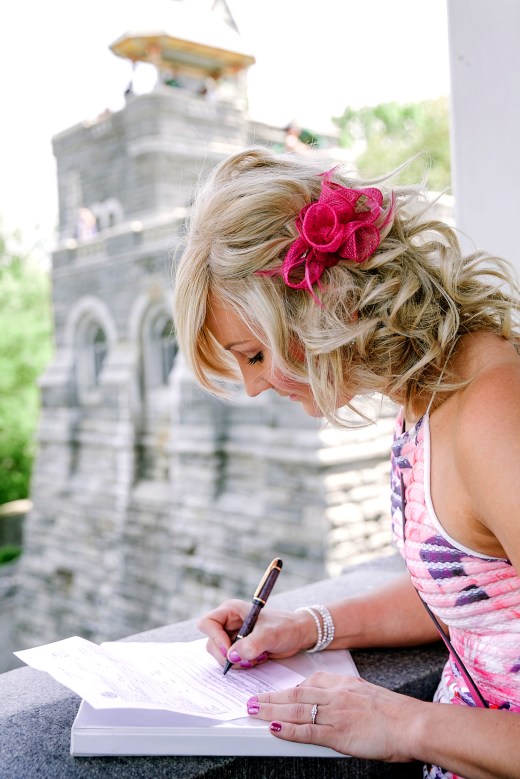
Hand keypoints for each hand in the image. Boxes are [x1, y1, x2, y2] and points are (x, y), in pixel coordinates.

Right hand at [197, 599, 310, 669]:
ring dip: (237, 662)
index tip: (230, 650)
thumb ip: (252, 644)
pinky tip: (257, 659)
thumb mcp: (270, 634)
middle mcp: (228, 623)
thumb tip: (232, 656)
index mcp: (230, 610)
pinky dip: (242, 665)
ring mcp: (232, 637)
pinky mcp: (238, 649)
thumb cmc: (285, 627)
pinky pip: (230, 662)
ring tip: (256, 657)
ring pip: (220, 655)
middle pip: (211, 643)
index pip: (207, 623)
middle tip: (248, 659)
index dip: (215, 638)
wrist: (297, 635)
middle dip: (228, 656)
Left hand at [248, 671, 422, 760]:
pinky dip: (288, 730)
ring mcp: (334, 713)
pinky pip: (307, 731)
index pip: (308, 684)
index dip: (287, 690)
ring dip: (270, 711)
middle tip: (251, 701)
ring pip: (295, 710)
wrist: (411, 723)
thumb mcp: (366, 693)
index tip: (275, 693)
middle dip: (270, 698)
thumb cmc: (394, 713)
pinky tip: (274, 729)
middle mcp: (335, 694)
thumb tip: (330, 703)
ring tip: (253, 712)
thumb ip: (345, 695)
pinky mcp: (338, 733)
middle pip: (295, 695)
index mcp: (342, 683)